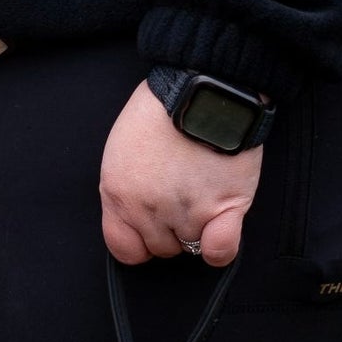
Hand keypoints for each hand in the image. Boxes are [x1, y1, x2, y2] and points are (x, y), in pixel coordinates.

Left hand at [99, 80, 261, 265]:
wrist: (200, 91)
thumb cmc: (159, 113)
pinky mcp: (223, 206)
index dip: (138, 242)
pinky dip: (220, 248)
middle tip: (183, 197)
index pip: (123, 247)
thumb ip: (125, 187)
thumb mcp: (120, 152)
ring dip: (198, 227)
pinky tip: (221, 231)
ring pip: (191, 245)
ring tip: (203, 193)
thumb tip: (136, 210)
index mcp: (118, 195)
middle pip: (161, 247)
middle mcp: (148, 209)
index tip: (149, 230)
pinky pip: (220, 250)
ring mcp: (186, 211)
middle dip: (171, 229)